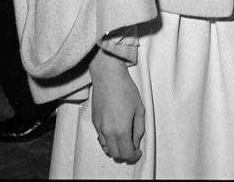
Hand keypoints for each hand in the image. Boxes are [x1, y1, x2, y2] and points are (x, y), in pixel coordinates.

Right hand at [88, 48, 145, 163]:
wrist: (108, 77)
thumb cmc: (125, 89)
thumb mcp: (140, 109)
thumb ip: (139, 129)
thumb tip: (136, 141)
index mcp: (121, 130)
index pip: (126, 153)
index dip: (133, 156)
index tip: (138, 153)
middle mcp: (108, 132)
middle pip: (115, 154)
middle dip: (125, 154)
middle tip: (132, 148)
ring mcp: (99, 128)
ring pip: (106, 148)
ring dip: (115, 149)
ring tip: (124, 141)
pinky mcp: (94, 122)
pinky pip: (100, 138)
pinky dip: (108, 141)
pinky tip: (114, 133)